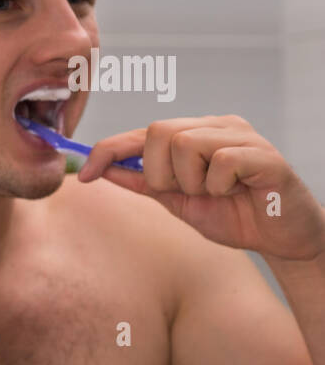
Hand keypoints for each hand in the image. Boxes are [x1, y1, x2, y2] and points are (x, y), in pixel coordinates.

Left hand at [78, 115, 324, 261]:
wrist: (280, 239)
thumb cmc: (232, 215)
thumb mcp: (176, 201)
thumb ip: (142, 183)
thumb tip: (101, 170)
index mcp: (195, 132)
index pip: (142, 132)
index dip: (108, 150)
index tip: (84, 176)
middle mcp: (218, 126)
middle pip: (158, 132)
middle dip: (158, 173)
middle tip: (185, 192)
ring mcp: (242, 136)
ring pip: (185, 143)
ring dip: (190, 181)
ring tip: (216, 192)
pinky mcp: (264, 154)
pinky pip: (219, 161)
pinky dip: (218, 186)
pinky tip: (237, 192)